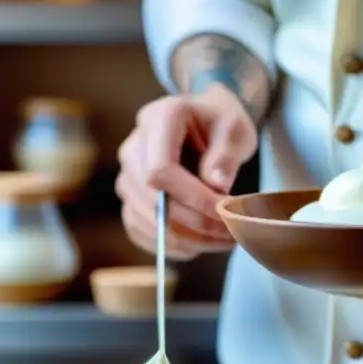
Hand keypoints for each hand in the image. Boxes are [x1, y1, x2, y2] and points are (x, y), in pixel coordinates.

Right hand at [116, 84, 257, 259]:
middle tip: (230, 231)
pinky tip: (197, 245)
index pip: (160, 169)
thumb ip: (225, 155)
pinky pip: (138, 229)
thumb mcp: (235, 130)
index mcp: (160, 119)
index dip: (192, 197)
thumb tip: (216, 186)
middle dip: (193, 221)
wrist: (206, 124)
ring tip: (221, 240)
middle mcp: (134, 146)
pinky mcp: (131, 197)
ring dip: (184, 238)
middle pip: (150, 197)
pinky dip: (168, 245)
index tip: (224, 210)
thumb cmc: (221, 124)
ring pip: (143, 218)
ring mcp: (127, 173)